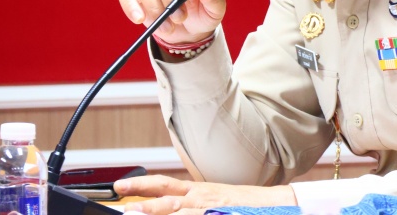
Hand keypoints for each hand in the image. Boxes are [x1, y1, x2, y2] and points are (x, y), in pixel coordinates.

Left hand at [114, 175, 296, 213]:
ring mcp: (210, 208)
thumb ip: (196, 205)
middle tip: (119, 195)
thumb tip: (174, 206)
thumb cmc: (247, 207)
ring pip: (176, 209)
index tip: (121, 185)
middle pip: (165, 193)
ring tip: (132, 213)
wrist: (277, 205)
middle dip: (139, 196)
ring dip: (153, 211)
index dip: (142, 185)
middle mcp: (202, 197)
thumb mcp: (217, 201)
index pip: (165, 184)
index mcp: (199, 191)